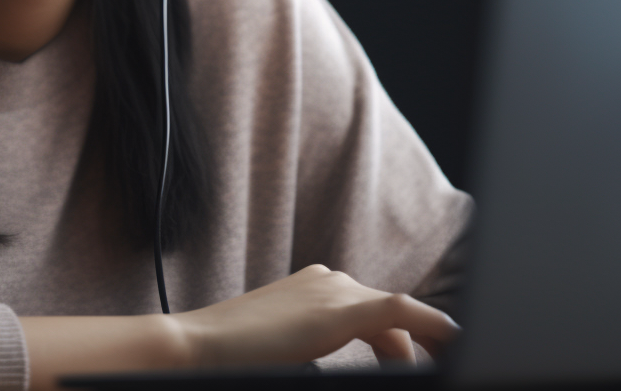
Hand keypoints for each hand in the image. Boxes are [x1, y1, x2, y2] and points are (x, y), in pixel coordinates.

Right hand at [174, 264, 460, 366]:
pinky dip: (431, 326)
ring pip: (399, 317)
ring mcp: (332, 289)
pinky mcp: (338, 308)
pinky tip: (452, 341)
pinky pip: (400, 311)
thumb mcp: (288, 349)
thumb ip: (316, 348)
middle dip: (420, 349)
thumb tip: (342, 365)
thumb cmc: (235, 354)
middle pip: (392, 316)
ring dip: (418, 351)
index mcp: (315, 287)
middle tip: (440, 368)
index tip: (423, 366)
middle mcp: (327, 280)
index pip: (375, 313)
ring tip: (434, 370)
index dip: (404, 344)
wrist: (198, 344)